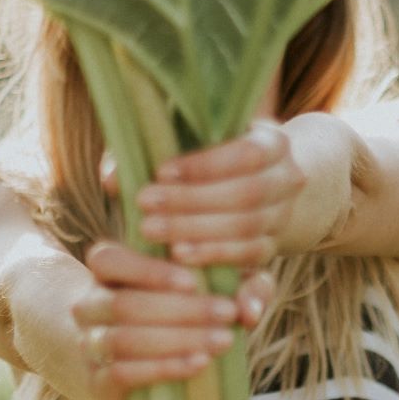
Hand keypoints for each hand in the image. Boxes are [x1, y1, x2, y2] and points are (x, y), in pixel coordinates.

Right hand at [72, 239, 275, 399]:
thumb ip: (238, 287)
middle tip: (228, 314)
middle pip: (124, 304)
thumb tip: (251, 309)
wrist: (124, 356)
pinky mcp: (96, 383)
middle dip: (181, 310)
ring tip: (222, 341)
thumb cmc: (176, 308)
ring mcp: (89, 345)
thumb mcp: (206, 285)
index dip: (148, 271)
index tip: (192, 281)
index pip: (110, 259)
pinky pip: (121, 374)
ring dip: (177, 340)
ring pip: (122, 340)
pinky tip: (198, 364)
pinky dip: (163, 368)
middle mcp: (89, 304)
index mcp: (106, 268)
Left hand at [101, 118, 306, 268]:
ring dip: (198, 231)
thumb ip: (146, 152)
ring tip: (152, 231)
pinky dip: (215, 256)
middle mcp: (288, 178)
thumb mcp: (187, 144)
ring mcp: (283, 215)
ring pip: (248, 226)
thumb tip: (111, 179)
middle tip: (145, 205)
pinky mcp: (272, 248)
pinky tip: (180, 256)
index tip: (161, 171)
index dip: (205, 165)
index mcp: (273, 142)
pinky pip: (250, 256)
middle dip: (193, 201)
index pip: (247, 152)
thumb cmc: (208, 159)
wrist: (257, 188)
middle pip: (247, 193)